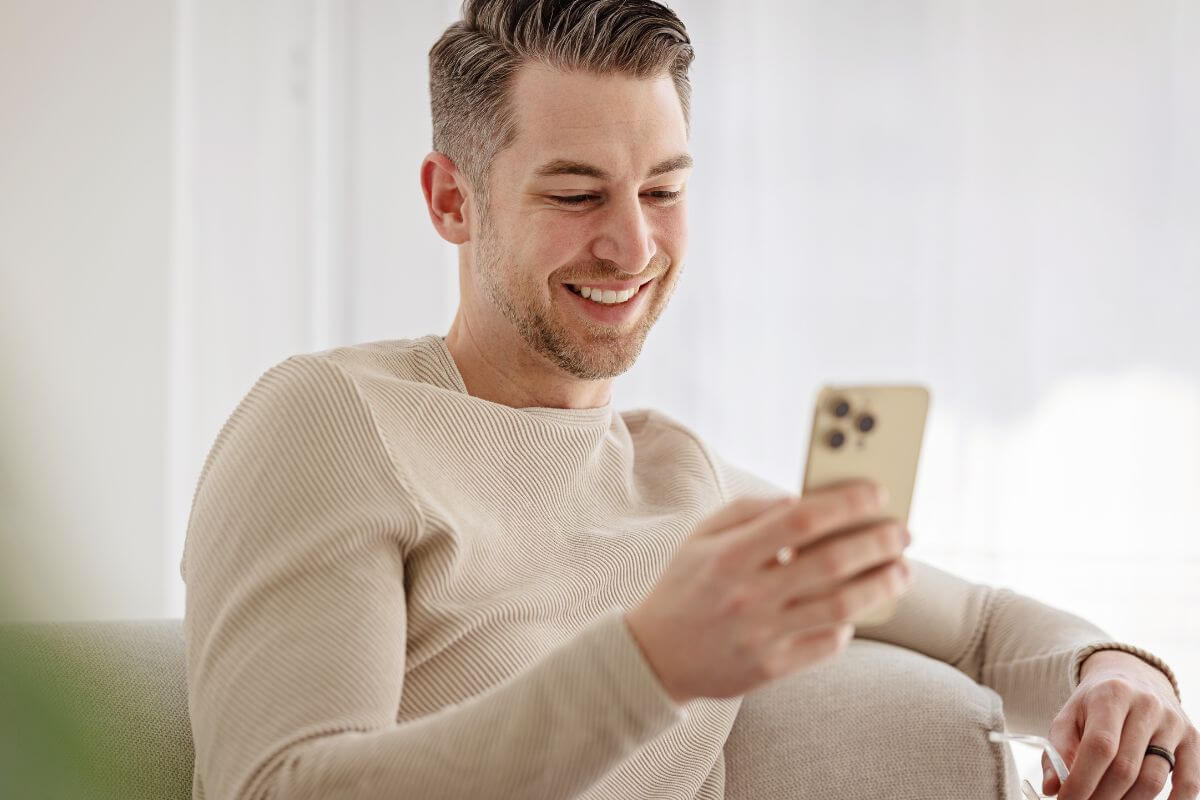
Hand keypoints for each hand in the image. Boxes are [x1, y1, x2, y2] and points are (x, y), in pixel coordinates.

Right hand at [623, 480, 911, 703]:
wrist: (654, 657)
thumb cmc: (683, 587)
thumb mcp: (700, 537)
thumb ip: (748, 510)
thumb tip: (800, 500)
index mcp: (729, 556)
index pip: (801, 520)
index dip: (846, 503)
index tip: (877, 494)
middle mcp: (749, 595)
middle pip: (832, 563)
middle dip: (877, 542)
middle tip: (902, 532)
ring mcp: (762, 635)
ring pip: (841, 607)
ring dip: (881, 585)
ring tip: (901, 570)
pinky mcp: (772, 668)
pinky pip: (828, 643)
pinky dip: (850, 623)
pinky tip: (857, 608)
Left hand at [1044, 650, 1197, 799]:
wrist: (1133, 677)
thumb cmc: (1096, 702)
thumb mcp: (1070, 714)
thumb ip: (1058, 748)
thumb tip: (1052, 787)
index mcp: (1112, 695)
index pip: (1099, 746)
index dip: (1082, 780)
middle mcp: (1147, 706)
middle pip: (1125, 768)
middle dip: (1101, 796)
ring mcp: (1173, 723)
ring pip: (1152, 780)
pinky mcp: (1192, 739)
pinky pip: (1189, 783)